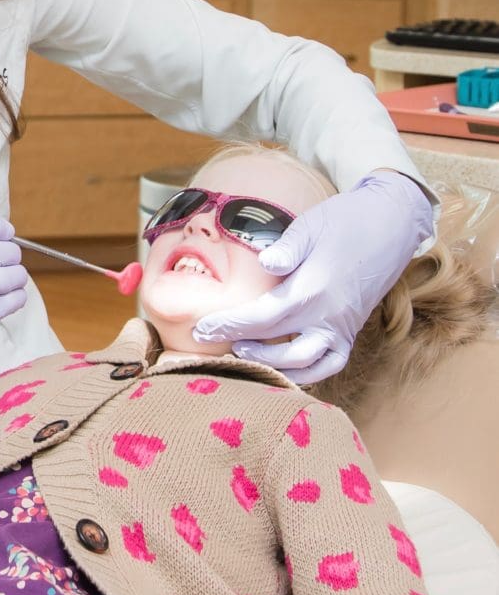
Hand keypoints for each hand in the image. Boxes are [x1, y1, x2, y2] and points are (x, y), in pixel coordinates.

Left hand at [192, 172, 433, 383]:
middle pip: (278, 342)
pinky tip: (281, 369)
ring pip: (304, 363)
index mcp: (314, 289)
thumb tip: (264, 264)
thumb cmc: (346, 220)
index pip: (264, 316)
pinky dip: (306, 374)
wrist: (391, 224)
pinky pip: (329, 364)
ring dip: (271, 364)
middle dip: (240, 344)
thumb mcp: (311, 226)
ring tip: (241, 353)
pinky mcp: (352, 331)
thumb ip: (286, 248)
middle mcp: (329, 315)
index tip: (203, 327)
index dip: (231, 325)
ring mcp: (343, 328)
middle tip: (206, 340)